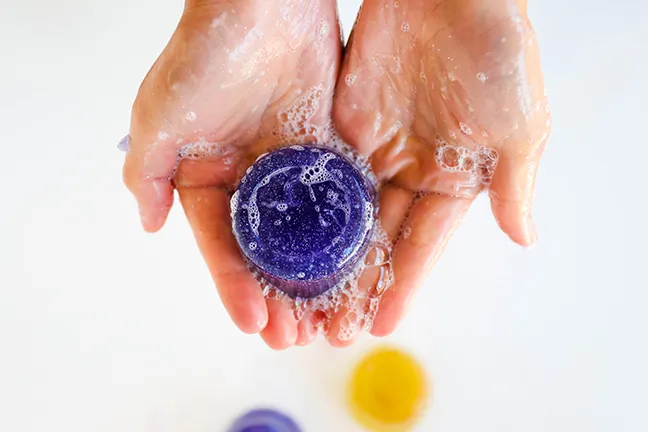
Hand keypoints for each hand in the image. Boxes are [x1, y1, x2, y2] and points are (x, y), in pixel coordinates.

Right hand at [123, 0, 346, 347]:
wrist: (265, 3)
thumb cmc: (206, 54)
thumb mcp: (158, 118)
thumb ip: (146, 175)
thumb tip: (145, 225)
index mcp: (210, 176)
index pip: (222, 246)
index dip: (235, 287)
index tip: (252, 323)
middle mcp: (253, 178)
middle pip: (268, 251)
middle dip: (279, 295)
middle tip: (294, 337)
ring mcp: (294, 167)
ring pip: (308, 236)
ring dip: (316, 279)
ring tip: (328, 321)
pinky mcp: (332, 151)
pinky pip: (342, 202)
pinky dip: (349, 238)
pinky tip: (358, 272)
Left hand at [333, 0, 550, 335]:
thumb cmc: (494, 51)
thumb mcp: (519, 123)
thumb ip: (514, 183)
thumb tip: (524, 238)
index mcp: (454, 178)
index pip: (425, 243)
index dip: (404, 284)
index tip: (379, 322)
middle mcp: (411, 171)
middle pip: (379, 238)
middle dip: (357, 283)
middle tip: (332, 327)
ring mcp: (374, 150)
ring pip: (345, 215)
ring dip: (327, 257)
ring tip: (303, 299)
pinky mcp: (342, 125)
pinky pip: (321, 174)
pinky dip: (305, 209)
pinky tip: (286, 243)